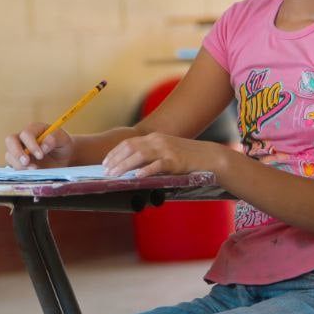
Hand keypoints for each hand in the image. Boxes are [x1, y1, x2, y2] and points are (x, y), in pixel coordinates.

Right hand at [4, 122, 73, 168]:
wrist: (62, 158)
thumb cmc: (62, 146)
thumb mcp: (64, 140)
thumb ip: (55, 138)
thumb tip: (44, 144)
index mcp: (34, 129)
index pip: (26, 134)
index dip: (31, 144)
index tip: (40, 155)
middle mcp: (23, 138)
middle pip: (10, 140)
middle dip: (17, 152)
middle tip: (27, 162)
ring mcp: (18, 150)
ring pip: (9, 155)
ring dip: (19, 164)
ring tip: (34, 170)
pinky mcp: (18, 162)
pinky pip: (12, 166)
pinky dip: (20, 171)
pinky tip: (31, 173)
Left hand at [101, 133, 221, 177]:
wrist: (209, 156)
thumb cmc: (186, 157)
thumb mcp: (165, 150)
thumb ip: (150, 155)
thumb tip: (132, 166)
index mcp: (153, 138)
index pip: (128, 143)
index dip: (114, 152)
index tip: (105, 162)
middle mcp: (157, 141)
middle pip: (130, 148)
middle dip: (115, 160)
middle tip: (105, 171)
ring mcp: (166, 150)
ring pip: (140, 155)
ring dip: (125, 165)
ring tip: (115, 175)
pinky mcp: (175, 161)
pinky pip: (157, 165)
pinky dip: (146, 170)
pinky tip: (137, 176)